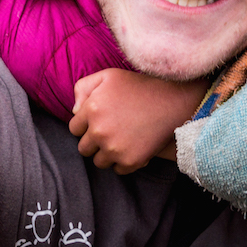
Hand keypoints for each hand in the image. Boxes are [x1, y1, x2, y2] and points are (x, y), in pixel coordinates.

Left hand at [68, 69, 207, 173]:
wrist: (172, 101)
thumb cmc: (138, 87)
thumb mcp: (108, 76)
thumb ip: (83, 88)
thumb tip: (74, 111)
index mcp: (91, 109)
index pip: (74, 129)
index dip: (86, 125)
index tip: (99, 121)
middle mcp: (99, 131)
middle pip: (84, 149)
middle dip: (94, 142)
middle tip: (110, 132)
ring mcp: (114, 148)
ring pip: (99, 162)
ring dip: (106, 154)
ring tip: (121, 140)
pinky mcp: (130, 161)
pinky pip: (117, 170)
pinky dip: (123, 162)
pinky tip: (133, 147)